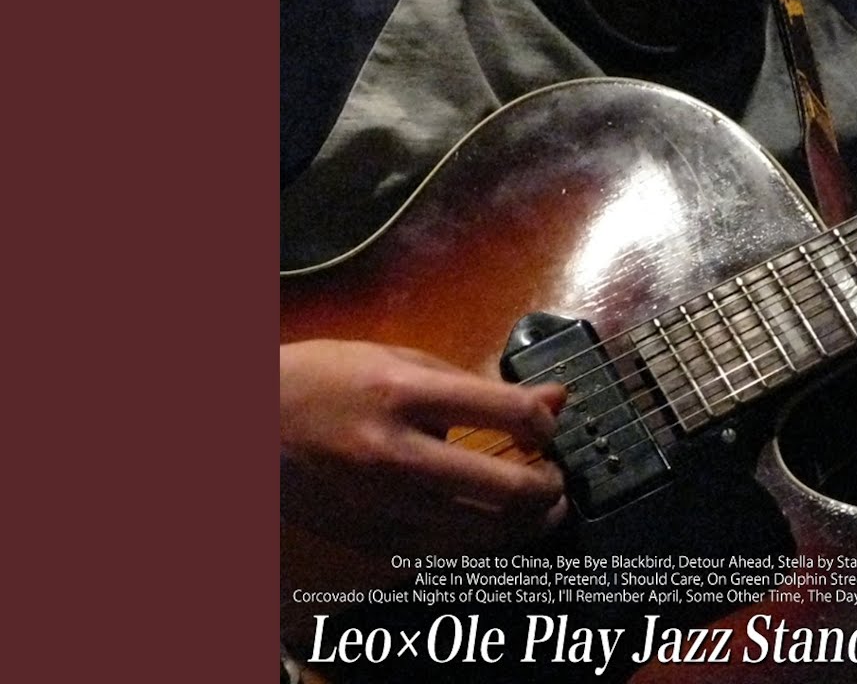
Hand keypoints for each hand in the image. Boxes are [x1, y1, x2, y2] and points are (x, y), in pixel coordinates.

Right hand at [280, 339, 568, 553]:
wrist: (245, 424)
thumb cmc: (327, 379)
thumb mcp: (402, 360)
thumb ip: (480, 385)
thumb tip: (555, 399)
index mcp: (403, 394)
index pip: (509, 413)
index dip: (546, 424)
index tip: (546, 428)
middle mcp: (395, 455)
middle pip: (508, 490)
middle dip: (550, 488)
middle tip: (556, 480)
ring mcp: (381, 505)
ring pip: (486, 533)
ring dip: (526, 522)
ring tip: (536, 505)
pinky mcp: (371, 540)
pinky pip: (448, 551)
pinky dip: (480, 539)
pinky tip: (487, 522)